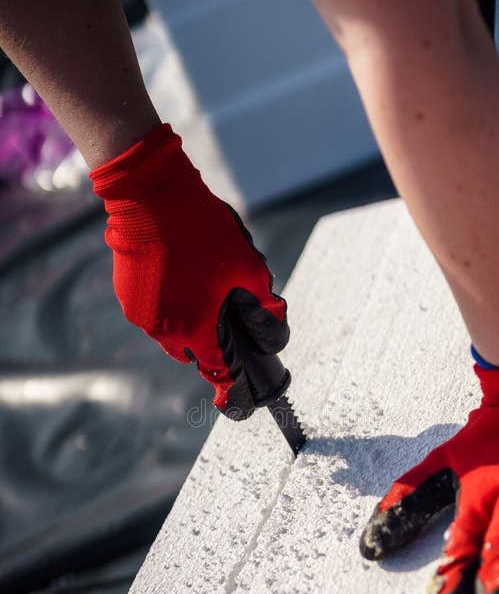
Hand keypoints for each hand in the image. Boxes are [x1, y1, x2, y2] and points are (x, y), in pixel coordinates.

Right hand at [90, 124, 288, 418]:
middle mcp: (163, 330)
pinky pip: (153, 314)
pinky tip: (180, 276)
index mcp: (195, 329)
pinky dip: (168, 306)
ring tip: (202, 291)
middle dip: (210, 346)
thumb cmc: (203, 231)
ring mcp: (140, 314)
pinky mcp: (126, 295)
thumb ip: (264, 303)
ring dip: (187, 324)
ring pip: (170, 335)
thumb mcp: (248, 266)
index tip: (237, 399)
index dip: (231, 388)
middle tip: (225, 321)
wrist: (150, 194)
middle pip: (192, 355)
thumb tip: (275, 324)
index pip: (217, 372)